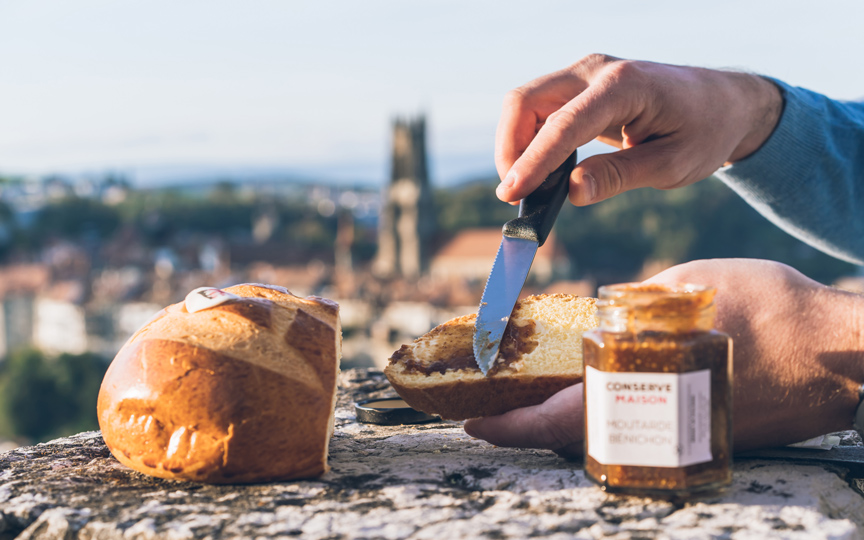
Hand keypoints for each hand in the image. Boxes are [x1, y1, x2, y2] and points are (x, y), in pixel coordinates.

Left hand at [465, 259, 863, 453]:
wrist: (841, 349)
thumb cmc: (767, 308)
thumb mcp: (685, 289)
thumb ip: (633, 311)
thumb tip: (596, 322)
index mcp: (647, 388)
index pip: (560, 419)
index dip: (510, 425)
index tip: (474, 423)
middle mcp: (662, 425)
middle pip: (579, 438)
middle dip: (533, 424)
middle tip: (498, 406)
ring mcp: (685, 438)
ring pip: (609, 439)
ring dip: (569, 423)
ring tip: (538, 397)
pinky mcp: (707, 439)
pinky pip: (643, 435)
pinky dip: (612, 419)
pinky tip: (602, 394)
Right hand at [494, 55, 782, 205]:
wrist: (723, 103)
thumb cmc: (704, 132)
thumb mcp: (672, 164)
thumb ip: (619, 176)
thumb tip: (571, 192)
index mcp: (624, 86)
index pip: (563, 124)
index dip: (533, 161)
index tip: (511, 194)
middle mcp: (595, 70)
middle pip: (525, 101)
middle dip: (510, 149)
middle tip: (516, 195)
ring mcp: (583, 75)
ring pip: (524, 104)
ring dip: (516, 146)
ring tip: (530, 187)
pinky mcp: (578, 87)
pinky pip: (537, 110)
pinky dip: (530, 140)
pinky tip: (543, 171)